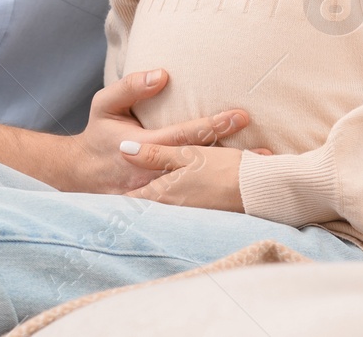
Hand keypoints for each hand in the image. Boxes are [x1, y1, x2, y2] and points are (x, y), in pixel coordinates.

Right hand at [59, 68, 252, 193]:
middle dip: (233, 158)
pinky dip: (218, 198)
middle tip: (266, 152)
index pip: (185, 136)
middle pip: (200, 165)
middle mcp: (154, 174)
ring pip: (200, 187)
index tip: (241, 116)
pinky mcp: (162, 205)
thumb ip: (131, 86)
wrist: (80, 175)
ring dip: (231, 182)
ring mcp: (158, 194)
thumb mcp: (105, 104)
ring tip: (262, 175)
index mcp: (142, 147)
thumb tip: (164, 75)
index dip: (213, 125)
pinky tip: (242, 195)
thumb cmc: (98, 135)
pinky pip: (193, 202)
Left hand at [119, 142, 272, 211]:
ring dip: (156, 200)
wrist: (260, 190)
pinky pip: (183, 207)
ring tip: (142, 196)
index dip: (116, 199)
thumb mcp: (186, 156)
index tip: (102, 199)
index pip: (131, 200)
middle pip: (146, 206)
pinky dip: (178, 200)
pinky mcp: (205, 212)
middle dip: (133, 201)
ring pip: (165, 206)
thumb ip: (155, 154)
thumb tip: (124, 149)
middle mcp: (172, 207)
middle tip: (115, 202)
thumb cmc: (222, 171)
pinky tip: (181, 193)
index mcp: (163, 193)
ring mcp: (189, 212)